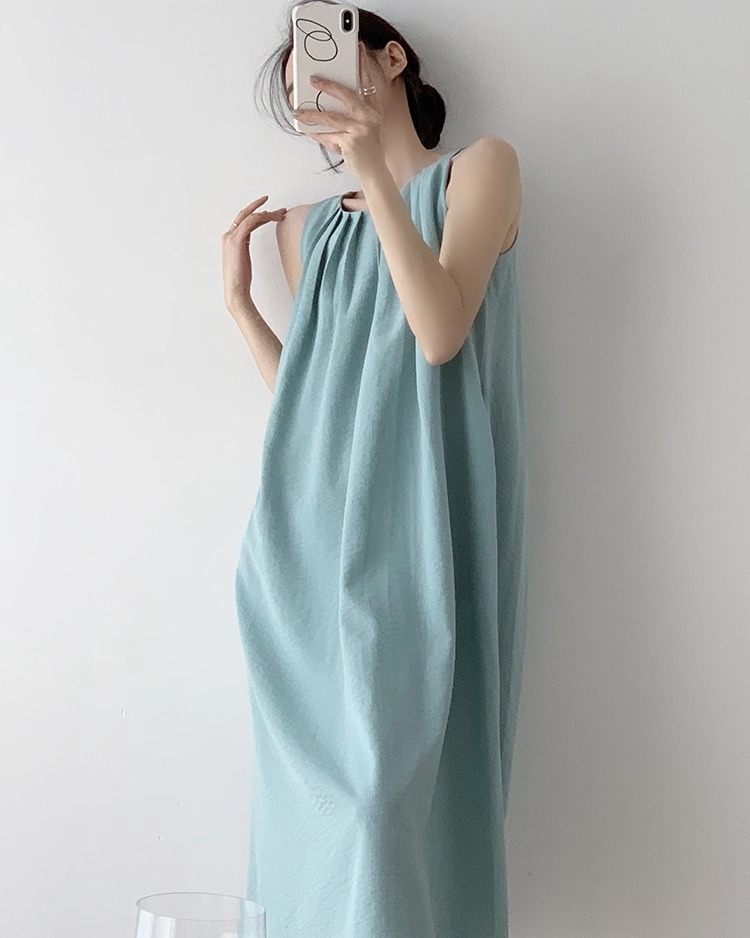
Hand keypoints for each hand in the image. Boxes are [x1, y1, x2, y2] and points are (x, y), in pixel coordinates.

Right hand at [221, 195, 285, 313]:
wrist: (235, 290)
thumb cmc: (241, 279)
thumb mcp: (244, 259)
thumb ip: (245, 247)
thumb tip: (251, 242)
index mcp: (230, 240)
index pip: (244, 221)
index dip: (258, 215)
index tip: (272, 213)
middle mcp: (228, 235)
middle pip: (246, 214)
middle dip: (261, 207)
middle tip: (280, 208)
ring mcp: (231, 237)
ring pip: (250, 216)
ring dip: (268, 213)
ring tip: (282, 214)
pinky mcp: (236, 240)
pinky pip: (251, 221)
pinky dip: (263, 216)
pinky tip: (274, 217)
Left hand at [292, 41, 385, 182]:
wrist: (375, 173)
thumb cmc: (367, 151)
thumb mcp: (363, 129)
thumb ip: (350, 116)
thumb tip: (324, 108)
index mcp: (374, 111)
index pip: (369, 84)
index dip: (364, 66)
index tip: (360, 49)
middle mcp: (369, 117)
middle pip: (346, 94)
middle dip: (328, 85)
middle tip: (313, 79)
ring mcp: (361, 129)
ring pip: (330, 117)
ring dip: (311, 114)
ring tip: (298, 112)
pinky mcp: (351, 141)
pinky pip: (327, 135)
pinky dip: (316, 134)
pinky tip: (307, 131)